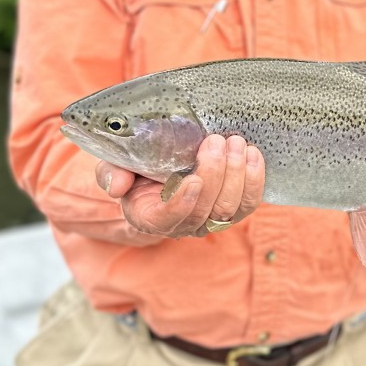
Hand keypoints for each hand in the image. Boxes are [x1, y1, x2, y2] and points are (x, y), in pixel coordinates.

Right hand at [95, 134, 265, 238]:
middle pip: (207, 211)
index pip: (169, 220)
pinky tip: (252, 154)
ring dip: (237, 174)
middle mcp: (184, 224)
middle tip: (216, 141)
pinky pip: (248, 201)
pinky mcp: (232, 209)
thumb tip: (117, 185)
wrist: (158, 171)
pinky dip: (254, 178)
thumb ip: (111, 174)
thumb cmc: (136, 169)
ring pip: (231, 208)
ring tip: (236, 142)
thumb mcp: (116, 167)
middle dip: (215, 174)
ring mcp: (210, 219)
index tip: (193, 180)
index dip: (183, 203)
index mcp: (150, 217)